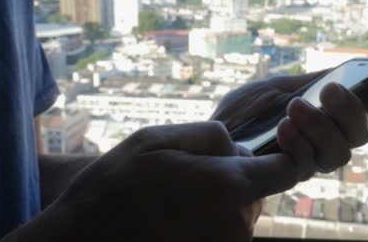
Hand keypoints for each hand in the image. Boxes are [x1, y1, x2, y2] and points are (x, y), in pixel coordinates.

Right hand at [5, 122, 301, 241]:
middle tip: (191, 175)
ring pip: (239, 216)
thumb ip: (209, 135)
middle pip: (257, 193)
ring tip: (175, 200)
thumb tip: (239, 146)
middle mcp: (236, 223)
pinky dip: (208, 224)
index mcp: (228, 185)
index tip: (264, 153)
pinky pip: (223, 236)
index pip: (286, 171)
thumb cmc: (116, 186)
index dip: (282, 157)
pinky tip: (173, 219)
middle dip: (236, 179)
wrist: (81, 241)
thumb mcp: (158, 139)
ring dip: (219, 204)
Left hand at [212, 68, 367, 176]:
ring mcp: (309, 162)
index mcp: (325, 118)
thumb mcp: (276, 88)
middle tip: (330, 90)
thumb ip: (310, 83)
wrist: (209, 141)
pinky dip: (299, 143)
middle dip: (350, 110)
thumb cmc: (243, 114)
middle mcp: (324, 142)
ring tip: (296, 107)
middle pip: (360, 135)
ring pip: (340, 153)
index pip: (363, 110)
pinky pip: (308, 165)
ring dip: (321, 126)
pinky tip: (282, 128)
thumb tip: (346, 70)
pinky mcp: (288, 176)